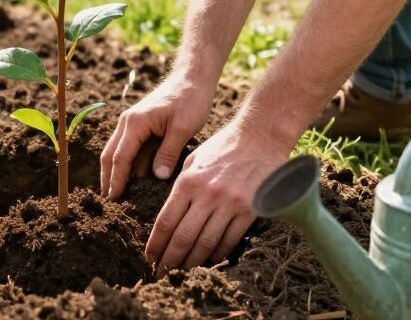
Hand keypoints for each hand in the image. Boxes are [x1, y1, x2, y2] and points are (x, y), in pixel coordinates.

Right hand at [100, 72, 212, 199]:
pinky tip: (136, 180)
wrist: (193, 77)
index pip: (120, 157)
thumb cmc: (190, 99)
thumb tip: (156, 177)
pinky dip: (130, 164)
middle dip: (108, 178)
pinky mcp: (142, 125)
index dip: (116, 180)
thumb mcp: (183, 128)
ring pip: (119, 152)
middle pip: (110, 154)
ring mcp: (133, 123)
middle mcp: (128, 122)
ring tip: (120, 196)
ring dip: (118, 172)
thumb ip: (168, 153)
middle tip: (109, 202)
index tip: (113, 200)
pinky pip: (131, 148)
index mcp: (135, 122)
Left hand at [145, 116, 290, 270]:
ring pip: (206, 243)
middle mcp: (207, 195)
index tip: (149, 256)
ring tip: (181, 273)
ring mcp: (230, 204)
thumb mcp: (194, 159)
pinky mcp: (250, 210)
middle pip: (184, 237)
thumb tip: (169, 213)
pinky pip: (230, 240)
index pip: (166, 221)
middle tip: (161, 272)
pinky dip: (217, 254)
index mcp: (188, 181)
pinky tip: (208, 261)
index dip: (156, 243)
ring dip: (192, 262)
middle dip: (169, 259)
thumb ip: (181, 185)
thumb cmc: (223, 146)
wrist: (260, 137)